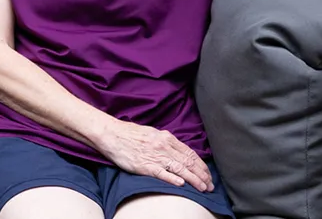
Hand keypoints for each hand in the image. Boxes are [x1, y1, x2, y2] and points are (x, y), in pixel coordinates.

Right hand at [93, 120, 212, 192]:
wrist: (111, 134)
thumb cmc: (130, 134)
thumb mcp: (153, 133)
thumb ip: (166, 142)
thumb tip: (179, 152)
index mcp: (166, 138)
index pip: (190, 153)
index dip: (201, 165)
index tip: (207, 174)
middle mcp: (164, 146)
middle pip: (188, 162)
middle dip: (202, 175)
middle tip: (210, 185)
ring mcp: (155, 156)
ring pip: (180, 169)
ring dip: (194, 180)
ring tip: (203, 188)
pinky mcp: (145, 166)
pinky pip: (162, 173)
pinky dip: (174, 179)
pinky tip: (183, 185)